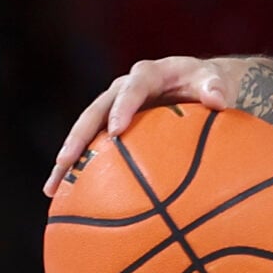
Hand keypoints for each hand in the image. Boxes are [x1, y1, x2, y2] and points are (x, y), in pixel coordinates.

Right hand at [45, 56, 238, 194]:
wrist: (200, 84)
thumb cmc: (209, 83)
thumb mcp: (215, 80)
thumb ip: (216, 87)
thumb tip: (218, 100)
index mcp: (148, 75)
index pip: (132, 88)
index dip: (122, 107)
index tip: (115, 130)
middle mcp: (123, 90)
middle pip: (95, 112)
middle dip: (79, 136)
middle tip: (65, 161)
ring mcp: (114, 109)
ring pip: (86, 132)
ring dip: (69, 159)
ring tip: (54, 188)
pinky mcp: (113, 127)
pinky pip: (94, 148)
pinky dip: (82, 169)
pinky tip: (71, 196)